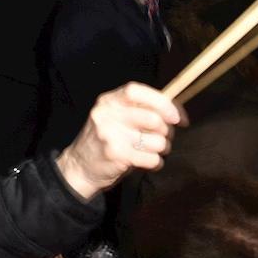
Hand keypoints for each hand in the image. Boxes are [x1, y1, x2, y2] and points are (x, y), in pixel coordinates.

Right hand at [55, 83, 182, 199]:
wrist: (80, 166)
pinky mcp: (116, 154)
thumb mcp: (115, 117)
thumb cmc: (105, 140)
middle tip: (159, 139)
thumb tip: (176, 113)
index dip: (161, 102)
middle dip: (165, 132)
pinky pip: (152, 159)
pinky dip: (154, 163)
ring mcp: (110, 134)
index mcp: (108, 101)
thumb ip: (139, 109)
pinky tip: (143, 162)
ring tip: (147, 151)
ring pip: (157, 141)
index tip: (175, 117)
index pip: (137, 91)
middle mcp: (106, 114)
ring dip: (160, 150)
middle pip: (154, 119)